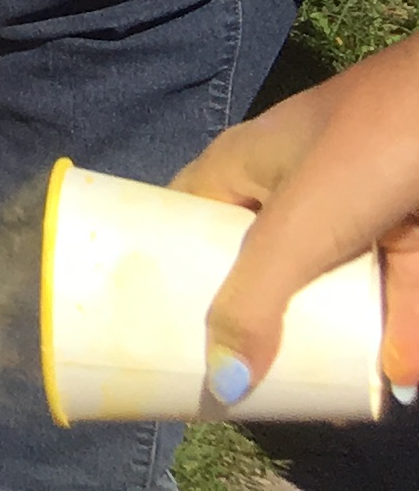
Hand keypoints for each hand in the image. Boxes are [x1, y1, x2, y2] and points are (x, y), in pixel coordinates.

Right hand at [174, 40, 418, 398]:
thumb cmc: (359, 153)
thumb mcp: (293, 229)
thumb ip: (253, 304)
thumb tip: (223, 387)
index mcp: (240, 168)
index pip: (185, 217)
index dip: (170, 269)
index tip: (162, 331)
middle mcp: (291, 192)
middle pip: (260, 268)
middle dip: (259, 326)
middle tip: (247, 385)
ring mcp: (354, 215)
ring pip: (331, 291)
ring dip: (332, 345)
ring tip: (326, 402)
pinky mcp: (406, 239)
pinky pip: (393, 300)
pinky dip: (394, 343)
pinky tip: (392, 386)